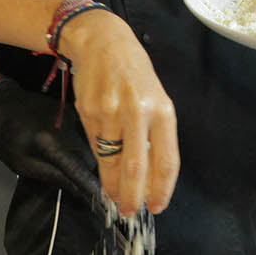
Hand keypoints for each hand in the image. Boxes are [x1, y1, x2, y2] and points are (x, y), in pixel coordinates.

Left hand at [0, 78, 106, 209]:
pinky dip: (85, 148)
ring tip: (82, 171)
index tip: (104, 201)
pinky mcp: (74, 112)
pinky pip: (86, 136)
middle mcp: (65, 128)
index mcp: (48, 143)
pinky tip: (75, 153)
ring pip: (92, 147)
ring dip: (90, 162)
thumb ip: (55, 177)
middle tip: (92, 190)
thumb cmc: (4, 136)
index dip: (92, 186)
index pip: (79, 169)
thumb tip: (81, 192)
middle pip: (91, 159)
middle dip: (93, 176)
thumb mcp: (23, 165)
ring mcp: (72, 117)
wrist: (0, 102)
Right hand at [55, 10, 178, 215]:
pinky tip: (105, 173)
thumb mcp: (155, 97)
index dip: (161, 188)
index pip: (166, 160)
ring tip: (117, 198)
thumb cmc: (133, 73)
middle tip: (131, 212)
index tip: (157, 206)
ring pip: (112, 161)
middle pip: (137, 167)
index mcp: (163, 110)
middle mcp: (139, 112)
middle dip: (134, 196)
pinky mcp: (89, 112)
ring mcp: (111, 113)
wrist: (101, 42)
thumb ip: (154, 132)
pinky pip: (95, 147)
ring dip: (114, 186)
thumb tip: (150, 174)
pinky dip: (101, 165)